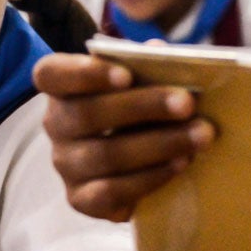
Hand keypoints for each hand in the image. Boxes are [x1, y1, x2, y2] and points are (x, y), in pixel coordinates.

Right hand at [34, 54, 213, 221]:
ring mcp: (65, 164)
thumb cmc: (139, 108)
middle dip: (143, 107)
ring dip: (158, 144)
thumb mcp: (143, 81)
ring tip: (199, 136)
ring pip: (105, 155)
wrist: (139, 161)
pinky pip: (111, 192)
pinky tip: (180, 164)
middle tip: (188, 103)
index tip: (127, 75)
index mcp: (61, 87)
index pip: (51, 74)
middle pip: (87, 114)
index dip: (84, 73)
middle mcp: (56, 125)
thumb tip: (158, 51)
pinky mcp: (81, 199)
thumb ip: (147, 64)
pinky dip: (149, 178)